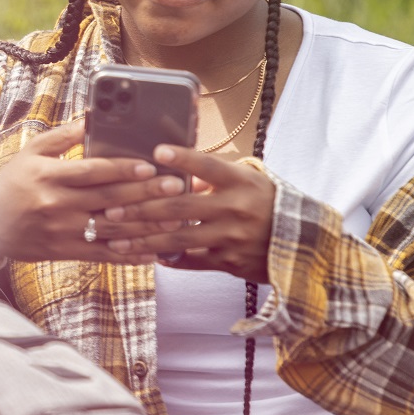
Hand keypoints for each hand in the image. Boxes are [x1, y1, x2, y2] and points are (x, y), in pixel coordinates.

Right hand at [0, 122, 186, 262]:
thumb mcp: (32, 152)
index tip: (151, 166)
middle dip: (145, 193)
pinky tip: (152, 251)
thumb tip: (92, 118)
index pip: (93, 171)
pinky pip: (102, 255)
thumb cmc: (12, 181)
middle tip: (175, 186)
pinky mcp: (65, 251)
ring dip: (144, 225)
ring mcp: (62, 231)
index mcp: (49, 176)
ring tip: (173, 218)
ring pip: (111, 229)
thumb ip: (64, 137)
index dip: (124, 169)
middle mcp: (57, 204)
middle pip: (108, 199)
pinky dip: (129, 255)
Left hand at [96, 144, 276, 281]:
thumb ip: (213, 175)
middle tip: (111, 208)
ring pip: (179, 239)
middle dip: (142, 209)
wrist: (301, 245)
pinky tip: (143, 255)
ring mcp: (231, 238)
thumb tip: (173, 170)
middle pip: (182, 207)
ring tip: (114, 239)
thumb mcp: (248, 180)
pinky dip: (166, 258)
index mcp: (241, 182)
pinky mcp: (229, 263)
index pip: (208, 166)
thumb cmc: (266, 204)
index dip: (183, 159)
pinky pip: (190, 261)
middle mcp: (236, 209)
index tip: (156, 151)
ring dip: (142, 240)